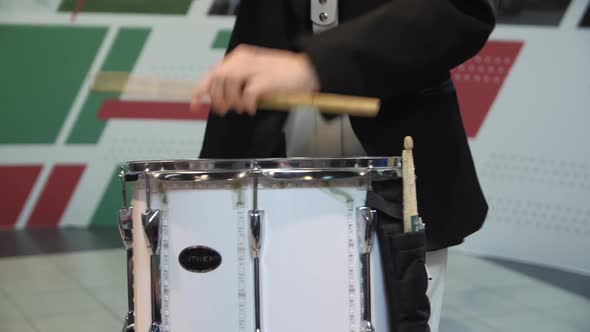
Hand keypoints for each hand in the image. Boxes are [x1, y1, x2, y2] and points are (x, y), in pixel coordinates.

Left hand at [190, 44, 319, 115]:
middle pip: (218, 78)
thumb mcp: (255, 73)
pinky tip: (252, 108)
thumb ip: (238, 82)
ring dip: (232, 101)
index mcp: (239, 57)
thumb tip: (221, 99)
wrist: (306, 71)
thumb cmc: (282, 75)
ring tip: (241, 108)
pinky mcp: (264, 79)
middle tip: (223, 110)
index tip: (194, 105)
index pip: (213, 73)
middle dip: (217, 98)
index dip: (201, 90)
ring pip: (229, 84)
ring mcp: (254, 68)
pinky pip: (247, 95)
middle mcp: (243, 60)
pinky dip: (247, 105)